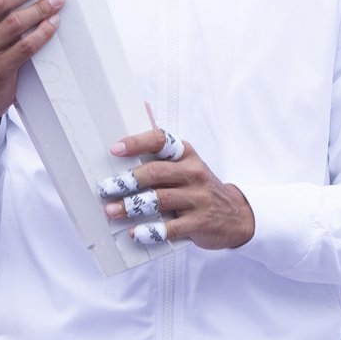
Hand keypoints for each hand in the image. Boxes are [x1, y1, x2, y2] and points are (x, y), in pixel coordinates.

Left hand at [102, 127, 254, 249]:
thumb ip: (161, 142)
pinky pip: (171, 227)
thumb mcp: (186, 160)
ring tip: (112, 211)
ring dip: (132, 206)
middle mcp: (193, 172)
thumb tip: (143, 106)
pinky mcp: (198, 222)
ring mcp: (197, 198)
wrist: (235, 214)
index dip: (137, 143)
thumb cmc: (199, 184)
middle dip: (128, 181)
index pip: (161, 141)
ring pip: (160, 200)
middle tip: (105, 188)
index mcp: (186, 154)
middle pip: (156, 173)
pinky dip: (151, 231)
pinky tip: (135, 233)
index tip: (115, 149)